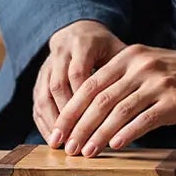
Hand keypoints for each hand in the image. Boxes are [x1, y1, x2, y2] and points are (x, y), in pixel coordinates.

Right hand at [33, 20, 124, 146]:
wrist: (81, 31)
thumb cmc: (106, 48)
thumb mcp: (119, 53)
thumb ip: (125, 75)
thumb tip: (138, 105)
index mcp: (83, 44)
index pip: (78, 74)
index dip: (83, 101)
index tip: (93, 125)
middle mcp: (61, 51)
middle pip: (58, 86)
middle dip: (66, 117)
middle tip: (73, 141)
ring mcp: (47, 63)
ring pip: (43, 94)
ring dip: (52, 121)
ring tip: (60, 144)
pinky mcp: (40, 76)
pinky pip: (37, 99)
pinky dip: (43, 120)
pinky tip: (52, 138)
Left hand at [55, 45, 175, 155]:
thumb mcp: (152, 69)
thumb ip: (125, 83)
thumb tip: (94, 112)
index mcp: (130, 57)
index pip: (90, 84)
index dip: (71, 109)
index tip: (59, 130)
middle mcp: (141, 66)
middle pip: (99, 98)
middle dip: (78, 125)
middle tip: (65, 146)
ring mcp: (158, 83)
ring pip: (117, 111)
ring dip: (97, 134)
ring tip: (84, 152)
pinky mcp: (175, 101)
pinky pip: (144, 119)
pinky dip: (126, 134)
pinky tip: (114, 147)